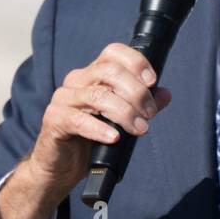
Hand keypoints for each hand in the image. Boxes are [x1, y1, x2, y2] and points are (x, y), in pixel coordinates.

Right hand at [27, 42, 173, 202]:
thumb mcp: (120, 120)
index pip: (113, 53)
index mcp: (93, 74)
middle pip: (109, 71)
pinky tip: (114, 137)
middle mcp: (76, 80)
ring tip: (139, 128)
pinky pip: (78, 119)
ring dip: (124, 112)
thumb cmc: (91, 139)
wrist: (61, 166)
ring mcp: (63, 98)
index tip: (152, 82)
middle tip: (149, 114)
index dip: (136, 62)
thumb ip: (141, 105)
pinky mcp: (54, 119)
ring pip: (97, 95)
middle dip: (136, 92)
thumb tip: (165, 94)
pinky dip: (100, 128)